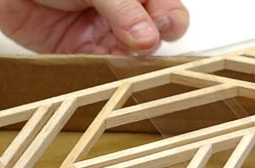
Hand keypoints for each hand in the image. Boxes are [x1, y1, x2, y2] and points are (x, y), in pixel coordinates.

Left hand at [0, 0, 189, 53]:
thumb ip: (124, 10)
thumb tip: (149, 38)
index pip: (168, 9)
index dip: (170, 20)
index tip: (162, 27)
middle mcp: (124, 13)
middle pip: (155, 37)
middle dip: (152, 45)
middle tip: (142, 46)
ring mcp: (105, 33)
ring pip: (131, 57)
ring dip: (130, 62)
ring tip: (123, 58)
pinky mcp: (84, 53)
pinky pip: (104, 67)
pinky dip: (108, 71)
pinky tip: (107, 68)